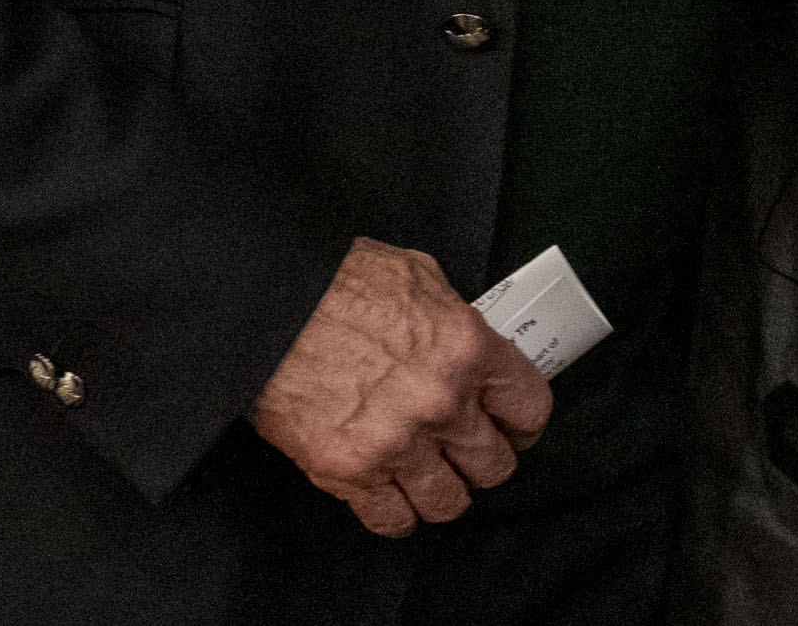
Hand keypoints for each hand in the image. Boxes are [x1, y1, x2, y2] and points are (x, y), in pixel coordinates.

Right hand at [252, 237, 552, 535]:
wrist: (268, 310)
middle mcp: (442, 402)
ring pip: (450, 502)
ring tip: (431, 476)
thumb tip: (471, 344)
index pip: (530, 408)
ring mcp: (397, 443)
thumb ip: (455, 318)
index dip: (522, 422)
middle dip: (484, 458)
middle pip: (495, 464)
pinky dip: (397, 514)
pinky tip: (393, 495)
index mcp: (468, 348)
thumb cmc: (339, 284)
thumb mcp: (419, 277)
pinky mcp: (351, 473)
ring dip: (444, 491)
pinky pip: (393, 520)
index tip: (512, 426)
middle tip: (467, 451)